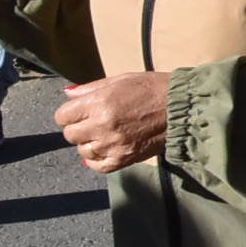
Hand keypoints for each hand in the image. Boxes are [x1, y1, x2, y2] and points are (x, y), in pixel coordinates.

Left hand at [55, 70, 170, 173]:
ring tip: (107, 133)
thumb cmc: (153, 89)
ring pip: (83, 150)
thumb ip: (91, 88)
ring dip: (90, 143)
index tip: (81, 111)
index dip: (70, 113)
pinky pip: (96, 166)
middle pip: (70, 135)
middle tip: (95, 121)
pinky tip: (107, 149)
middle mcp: (102, 125)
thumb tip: (67, 94)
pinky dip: (97, 159)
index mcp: (100, 102)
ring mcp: (112, 145)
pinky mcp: (123, 159)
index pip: (62, 116)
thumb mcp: (121, 80)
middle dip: (79, 127)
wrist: (182, 109)